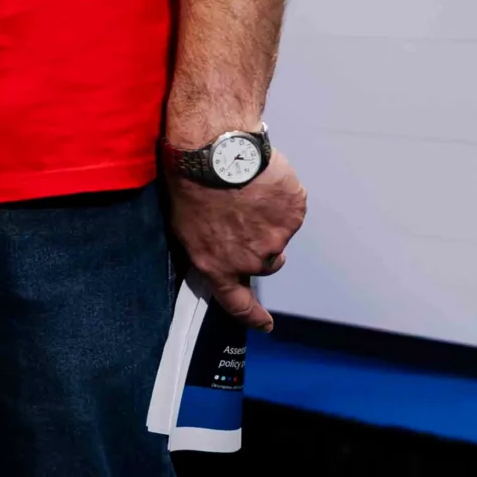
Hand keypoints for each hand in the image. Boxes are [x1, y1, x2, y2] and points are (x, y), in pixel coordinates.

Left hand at [165, 146, 307, 330]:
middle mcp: (250, 260)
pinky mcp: (294, 214)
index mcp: (218, 265)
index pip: (237, 303)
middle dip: (260, 246)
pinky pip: (291, 210)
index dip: (252, 317)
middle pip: (267, 263)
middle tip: (243, 218)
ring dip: (269, 220)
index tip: (265, 325)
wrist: (213, 151)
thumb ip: (206, 247)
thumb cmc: (189, 183)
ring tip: (247, 192)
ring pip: (280, 235)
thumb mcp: (183, 224)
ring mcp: (277, 238)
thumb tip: (216, 251)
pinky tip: (261, 181)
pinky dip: (280, 199)